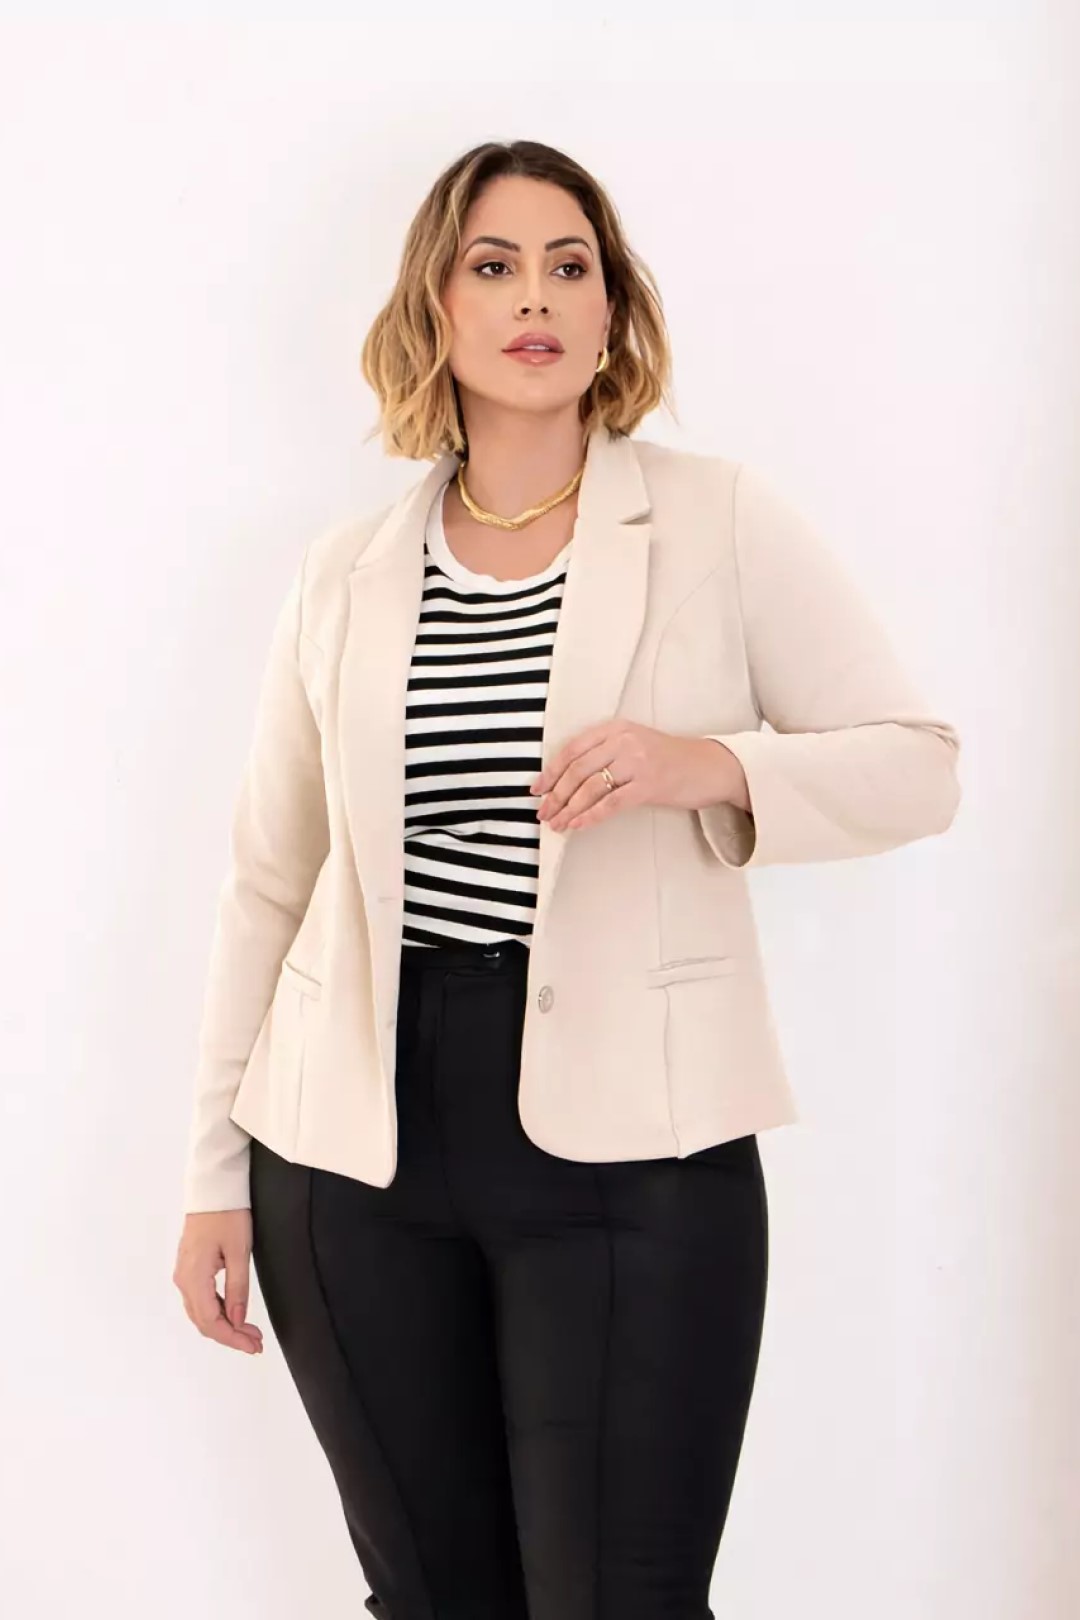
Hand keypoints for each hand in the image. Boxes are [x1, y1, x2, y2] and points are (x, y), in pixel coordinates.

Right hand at [173, 1209, 263, 1354]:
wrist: (213, 1189)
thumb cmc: (227, 1215)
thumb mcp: (239, 1251)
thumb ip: (237, 1289)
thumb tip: (238, 1320)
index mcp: (194, 1278)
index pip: (211, 1321)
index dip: (232, 1338)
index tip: (253, 1346)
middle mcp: (183, 1280)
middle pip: (204, 1321)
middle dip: (230, 1335)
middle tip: (256, 1343)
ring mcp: (184, 1274)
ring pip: (201, 1313)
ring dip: (225, 1325)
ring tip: (250, 1332)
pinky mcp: (190, 1269)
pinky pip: (201, 1300)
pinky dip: (218, 1312)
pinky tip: (235, 1315)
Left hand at [530, 721, 749, 831]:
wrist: (710, 766)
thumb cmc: (669, 760)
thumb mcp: (634, 745)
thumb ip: (604, 754)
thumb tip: (566, 781)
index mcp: (616, 728)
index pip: (572, 749)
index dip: (551, 772)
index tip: (537, 790)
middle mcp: (624, 741)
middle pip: (577, 770)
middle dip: (556, 795)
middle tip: (543, 813)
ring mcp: (637, 761)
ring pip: (591, 787)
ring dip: (569, 809)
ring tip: (557, 824)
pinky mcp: (649, 784)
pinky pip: (611, 803)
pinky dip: (590, 816)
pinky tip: (578, 826)